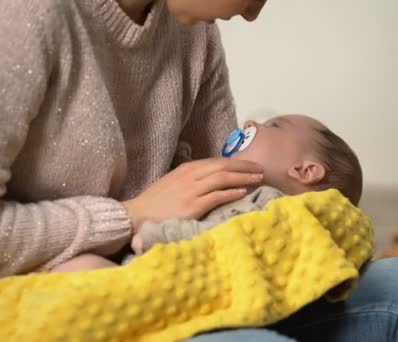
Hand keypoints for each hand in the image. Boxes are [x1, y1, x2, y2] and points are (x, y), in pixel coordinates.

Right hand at [122, 158, 262, 233]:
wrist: (136, 216)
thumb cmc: (155, 203)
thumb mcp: (174, 184)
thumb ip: (193, 180)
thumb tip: (213, 181)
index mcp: (187, 169)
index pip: (216, 162)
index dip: (236, 163)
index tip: (251, 165)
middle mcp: (190, 176)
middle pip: (223, 167)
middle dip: (244, 167)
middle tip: (261, 170)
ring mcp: (191, 190)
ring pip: (223, 179)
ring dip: (243, 178)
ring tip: (258, 179)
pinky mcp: (192, 206)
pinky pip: (217, 196)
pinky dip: (231, 192)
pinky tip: (243, 192)